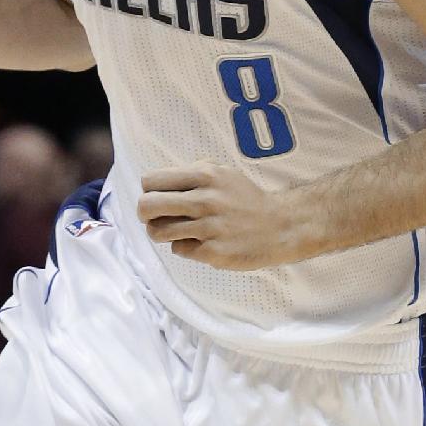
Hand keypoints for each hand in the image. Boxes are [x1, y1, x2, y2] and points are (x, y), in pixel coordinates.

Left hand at [138, 162, 309, 269]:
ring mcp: (209, 227)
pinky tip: (200, 243)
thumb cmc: (246, 200)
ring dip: (160, 233)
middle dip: (145, 213)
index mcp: (205, 175)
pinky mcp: (213, 251)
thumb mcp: (223, 173)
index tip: (157, 197)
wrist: (281, 226)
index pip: (151, 181)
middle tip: (153, 218)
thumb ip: (191, 174)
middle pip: (147, 206)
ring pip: (158, 232)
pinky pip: (179, 249)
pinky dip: (185, 247)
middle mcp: (205, 199)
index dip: (149, 190)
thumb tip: (155, 184)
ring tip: (174, 232)